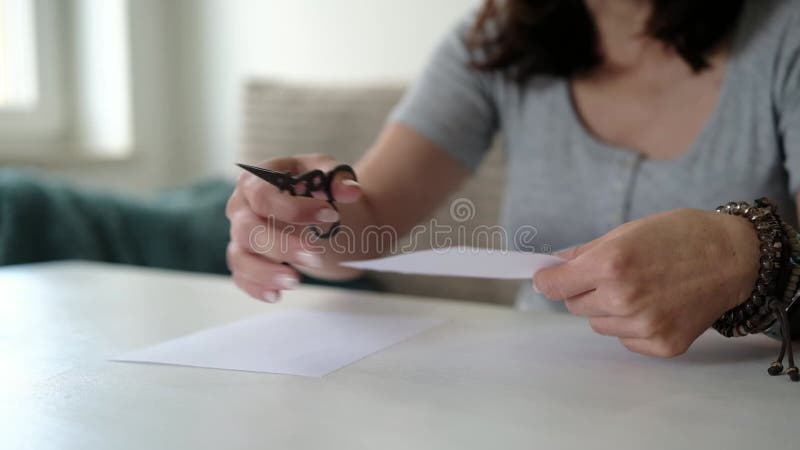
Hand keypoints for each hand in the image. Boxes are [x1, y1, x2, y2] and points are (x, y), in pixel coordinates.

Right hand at [226, 154, 361, 302]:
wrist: (312, 206)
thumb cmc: (312, 186)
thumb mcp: (327, 173)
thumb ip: (338, 179)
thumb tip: (351, 192)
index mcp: (255, 180)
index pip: (263, 195)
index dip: (294, 209)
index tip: (330, 216)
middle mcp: (240, 207)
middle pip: (249, 229)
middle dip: (282, 246)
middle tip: (316, 258)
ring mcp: (239, 235)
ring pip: (240, 257)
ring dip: (266, 272)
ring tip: (295, 282)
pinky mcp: (244, 258)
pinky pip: (242, 276)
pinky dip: (256, 288)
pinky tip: (277, 295)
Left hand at [533, 209, 759, 356]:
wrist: (733, 256)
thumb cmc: (679, 236)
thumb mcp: (626, 231)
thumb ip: (584, 253)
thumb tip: (550, 270)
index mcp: (610, 264)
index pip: (553, 286)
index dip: (548, 280)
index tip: (546, 277)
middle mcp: (624, 298)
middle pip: (574, 306)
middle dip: (584, 290)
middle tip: (612, 275)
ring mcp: (644, 325)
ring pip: (599, 324)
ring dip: (609, 309)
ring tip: (641, 288)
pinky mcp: (663, 345)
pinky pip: (625, 340)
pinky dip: (633, 326)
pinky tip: (657, 304)